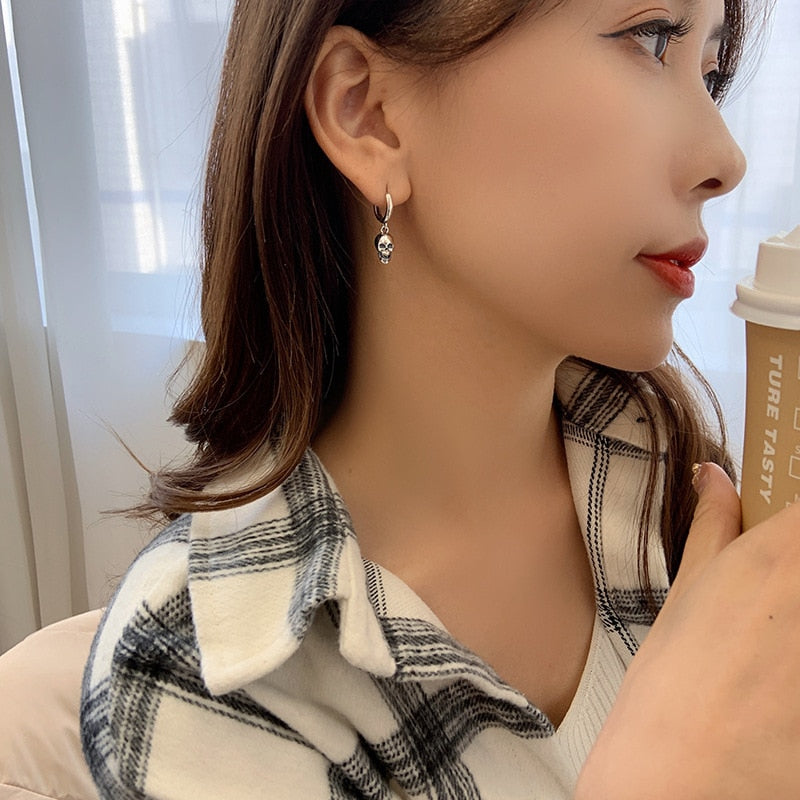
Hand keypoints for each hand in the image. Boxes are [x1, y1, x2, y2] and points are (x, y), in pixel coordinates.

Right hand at [575, 463, 799, 799]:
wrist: (686, 774)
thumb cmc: (675, 679)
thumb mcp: (688, 590)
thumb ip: (712, 523)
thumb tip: (712, 476)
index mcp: (781, 553)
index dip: (798, 502)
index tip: (787, 516)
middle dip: (795, 566)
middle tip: (775, 596)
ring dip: (797, 615)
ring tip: (776, 640)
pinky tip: (784, 674)